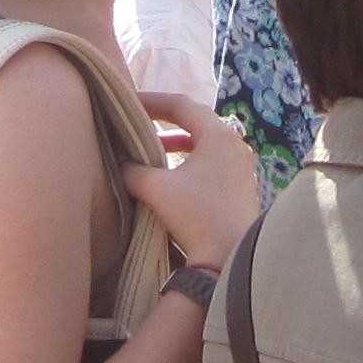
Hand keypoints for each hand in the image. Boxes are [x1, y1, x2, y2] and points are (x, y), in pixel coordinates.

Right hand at [123, 94, 258, 270]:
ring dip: (178, 144)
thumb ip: (133, 170)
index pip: (181, 105)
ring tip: (152, 151)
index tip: (129, 103)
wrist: (228, 261)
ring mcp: (242, 168)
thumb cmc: (196, 217)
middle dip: (165, 121)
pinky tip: (173, 176)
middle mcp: (235, 145)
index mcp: (219, 136)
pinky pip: (213, 162)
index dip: (152, 101)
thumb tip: (121, 163)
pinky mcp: (242, 188)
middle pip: (196, 121)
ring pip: (205, 143)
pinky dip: (191, 161)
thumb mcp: (157, 189)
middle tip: (139, 122)